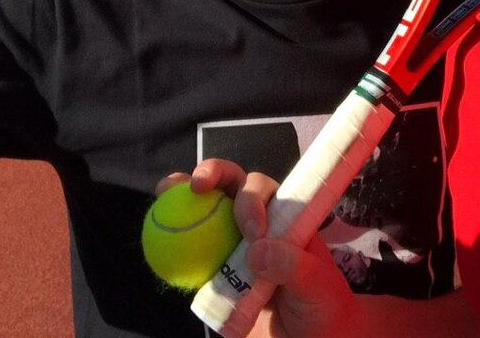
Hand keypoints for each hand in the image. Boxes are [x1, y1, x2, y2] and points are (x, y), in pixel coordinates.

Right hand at [163, 159, 364, 337]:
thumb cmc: (321, 306)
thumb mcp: (317, 285)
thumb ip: (293, 266)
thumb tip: (256, 250)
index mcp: (284, 217)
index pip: (264, 190)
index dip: (252, 199)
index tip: (253, 233)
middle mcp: (256, 223)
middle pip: (231, 186)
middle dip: (213, 173)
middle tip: (199, 184)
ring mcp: (231, 245)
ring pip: (205, 211)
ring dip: (182, 194)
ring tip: (165, 189)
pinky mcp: (214, 272)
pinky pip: (189, 252)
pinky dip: (171, 239)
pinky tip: (157, 237)